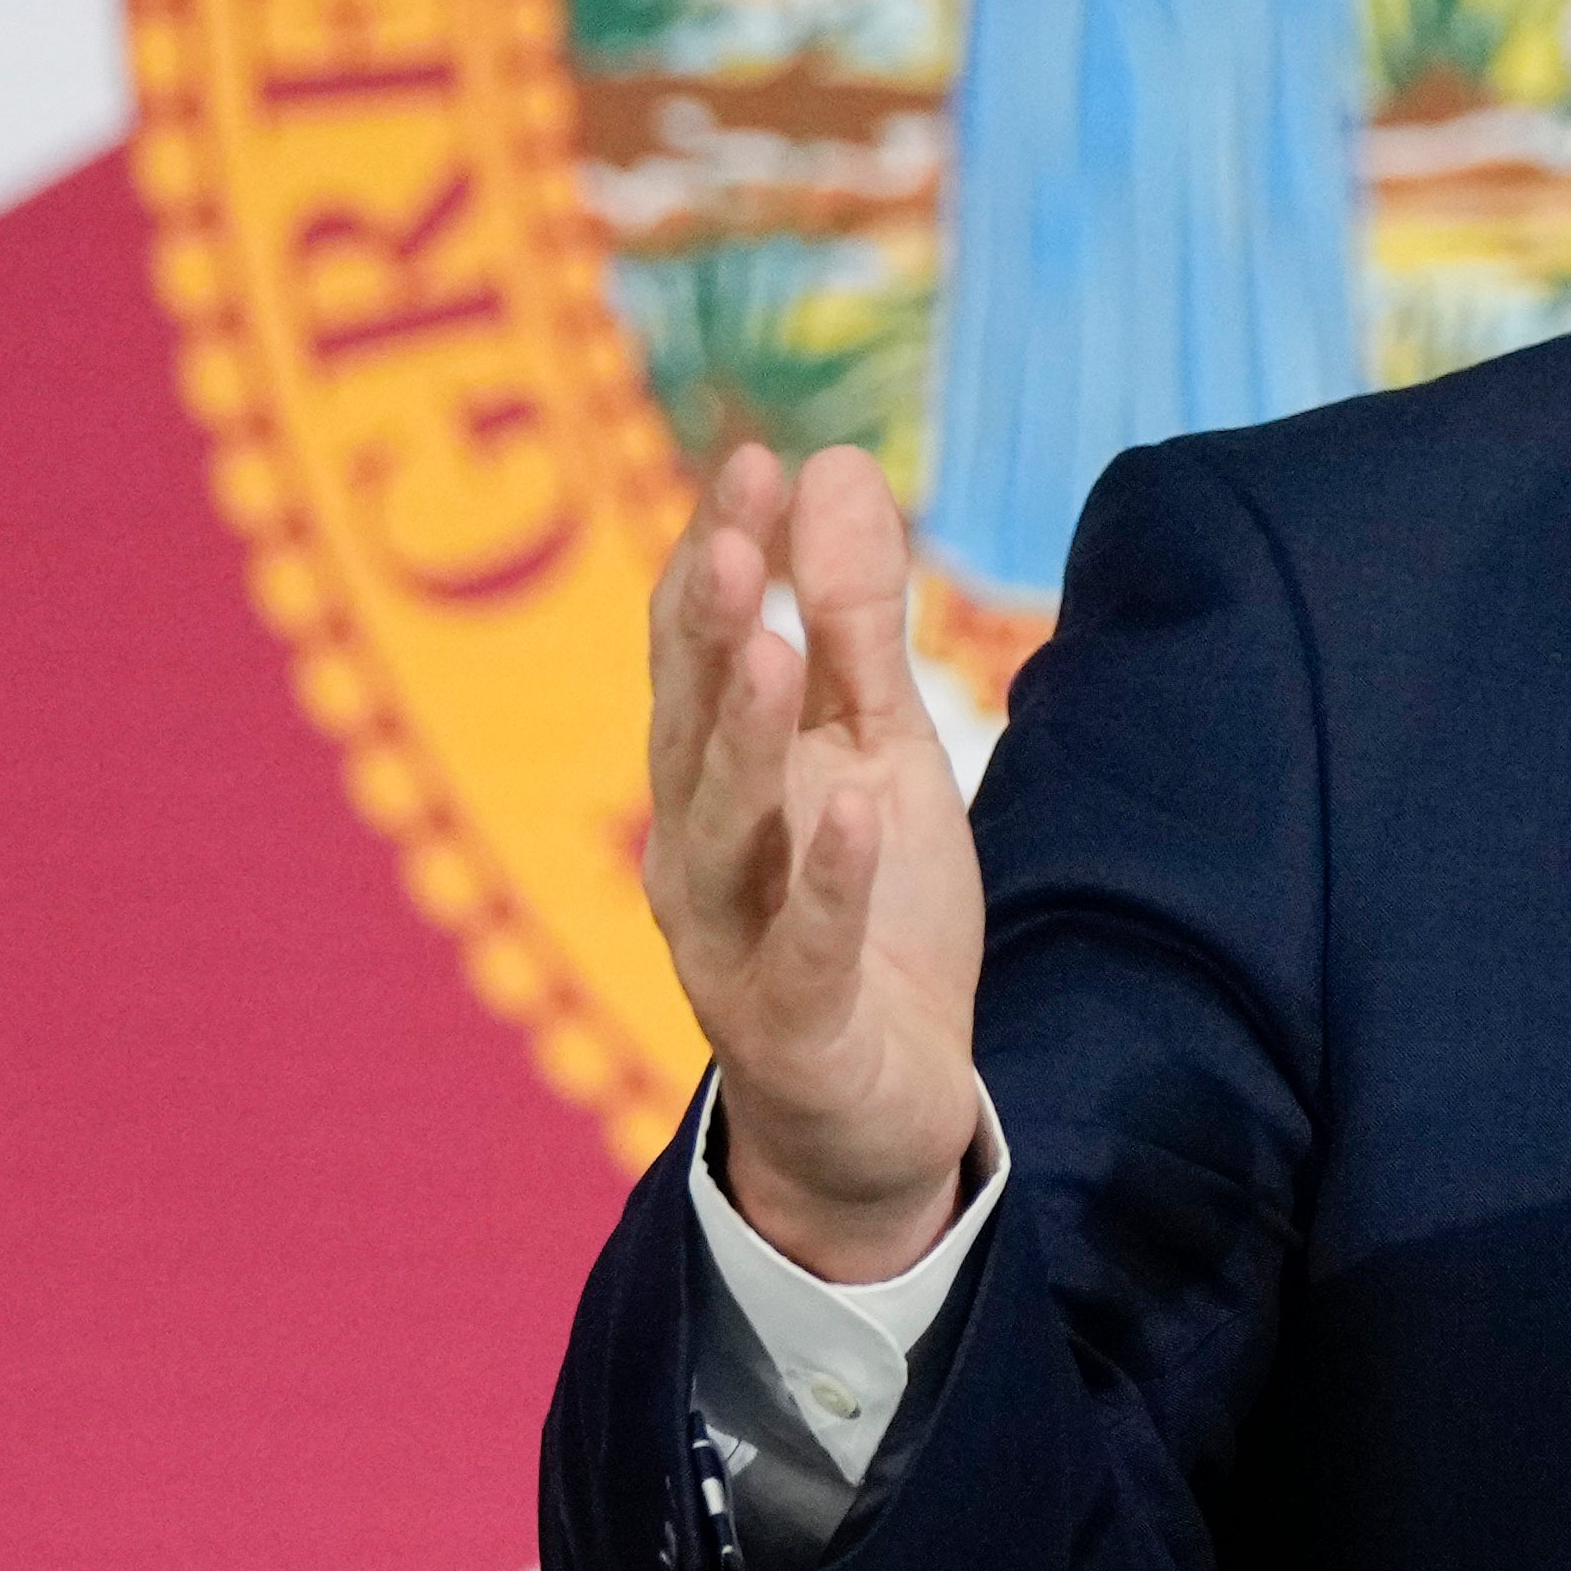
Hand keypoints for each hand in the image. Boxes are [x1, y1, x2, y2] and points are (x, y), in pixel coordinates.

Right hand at [641, 441, 991, 1279]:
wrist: (882, 1112)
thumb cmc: (867, 913)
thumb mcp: (880, 748)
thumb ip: (856, 623)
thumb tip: (834, 463)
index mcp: (713, 776)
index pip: (698, 648)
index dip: (720, 555)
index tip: (757, 458)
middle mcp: (695, 851)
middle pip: (688, 726)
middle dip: (707, 629)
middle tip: (739, 535)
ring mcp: (730, 942)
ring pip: (721, 830)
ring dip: (740, 739)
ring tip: (767, 646)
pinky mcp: (791, 1026)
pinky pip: (803, 946)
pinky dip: (827, 878)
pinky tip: (856, 807)